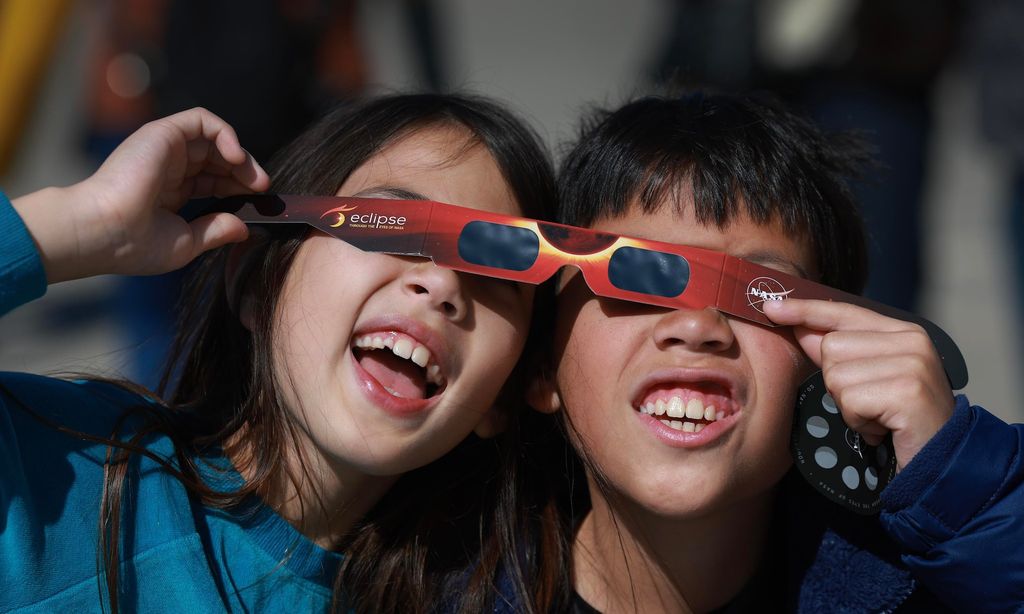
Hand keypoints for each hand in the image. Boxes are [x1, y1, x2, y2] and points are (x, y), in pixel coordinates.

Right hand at [13, 107, 270, 282]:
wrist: (104, 232)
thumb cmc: (135, 244)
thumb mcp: (186, 242)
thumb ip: (215, 230)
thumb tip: (243, 228)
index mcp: (170, 192)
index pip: (213, 181)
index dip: (238, 188)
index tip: (257, 203)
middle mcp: (168, 167)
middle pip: (218, 159)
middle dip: (244, 172)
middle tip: (262, 189)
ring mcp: (165, 149)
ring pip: (213, 139)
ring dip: (240, 156)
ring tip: (254, 179)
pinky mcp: (162, 133)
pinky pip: (202, 120)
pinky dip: (225, 133)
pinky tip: (235, 158)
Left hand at [763, 298, 954, 470]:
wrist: (943, 461)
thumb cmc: (901, 420)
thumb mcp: (868, 378)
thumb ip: (838, 352)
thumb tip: (800, 327)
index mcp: (903, 331)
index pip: (843, 311)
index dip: (804, 309)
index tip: (770, 306)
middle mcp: (911, 340)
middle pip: (830, 347)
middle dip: (837, 382)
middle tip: (869, 403)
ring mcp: (912, 363)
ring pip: (836, 375)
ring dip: (848, 406)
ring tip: (878, 417)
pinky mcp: (908, 391)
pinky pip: (850, 401)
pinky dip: (858, 422)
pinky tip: (882, 429)